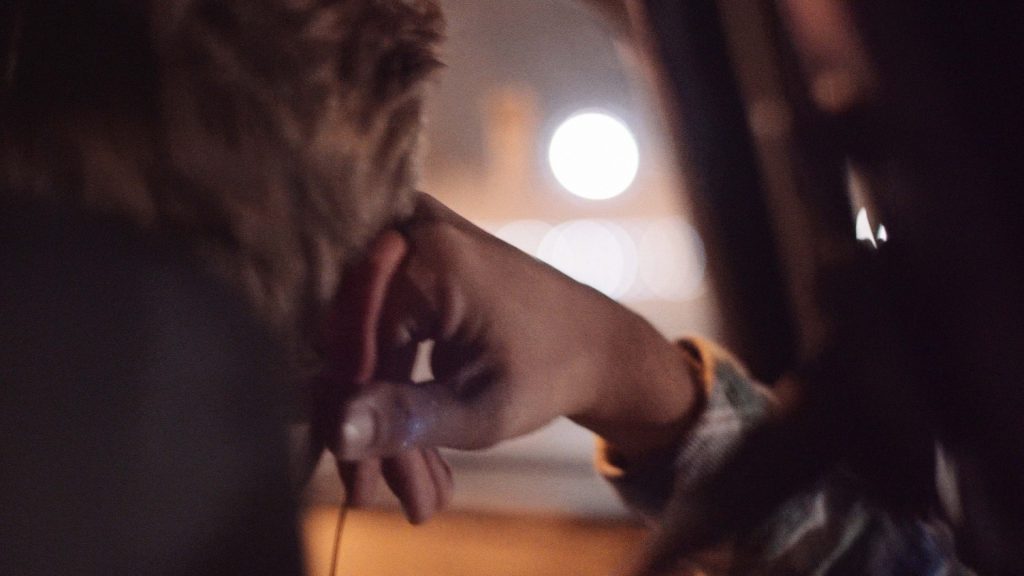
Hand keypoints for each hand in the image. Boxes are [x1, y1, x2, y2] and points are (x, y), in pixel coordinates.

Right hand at [333, 193, 701, 470]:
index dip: (353, 424)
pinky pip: (377, 332)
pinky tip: (413, 455)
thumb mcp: (480, 408)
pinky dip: (394, 389)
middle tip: (373, 498)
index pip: (356, 350)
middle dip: (368, 429)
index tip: (362, 491)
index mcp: (430, 259)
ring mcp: (409, 241)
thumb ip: (404, 418)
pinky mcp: (411, 262)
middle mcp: (410, 233)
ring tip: (413, 492)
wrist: (595, 344)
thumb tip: (335, 433)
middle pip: (353, 347)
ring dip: (382, 419)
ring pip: (362, 347)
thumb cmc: (549, 373)